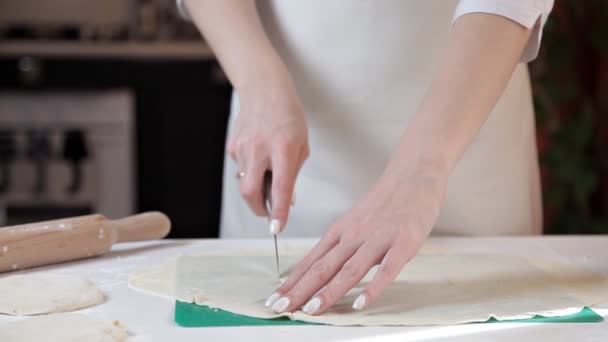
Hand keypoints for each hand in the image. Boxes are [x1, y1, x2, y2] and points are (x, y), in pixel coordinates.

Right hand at [227, 85, 308, 233]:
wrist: (264, 90)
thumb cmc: (288, 116)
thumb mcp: (301, 144)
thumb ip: (293, 173)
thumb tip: (286, 199)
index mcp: (283, 148)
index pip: (280, 188)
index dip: (279, 211)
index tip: (277, 228)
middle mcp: (260, 149)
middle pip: (250, 192)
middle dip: (258, 209)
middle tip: (268, 211)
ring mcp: (242, 148)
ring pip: (245, 182)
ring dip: (257, 186)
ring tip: (268, 170)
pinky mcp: (232, 147)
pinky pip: (241, 169)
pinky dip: (251, 170)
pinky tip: (259, 154)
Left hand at [264, 164, 447, 314]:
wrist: (414, 175)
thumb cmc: (385, 201)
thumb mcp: (354, 222)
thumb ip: (339, 246)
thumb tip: (318, 270)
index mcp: (340, 231)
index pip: (310, 262)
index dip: (291, 282)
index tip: (275, 299)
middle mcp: (353, 236)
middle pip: (323, 268)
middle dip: (300, 290)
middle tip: (281, 308)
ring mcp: (378, 240)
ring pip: (349, 270)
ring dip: (329, 291)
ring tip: (312, 310)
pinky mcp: (403, 244)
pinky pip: (387, 270)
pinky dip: (373, 288)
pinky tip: (361, 303)